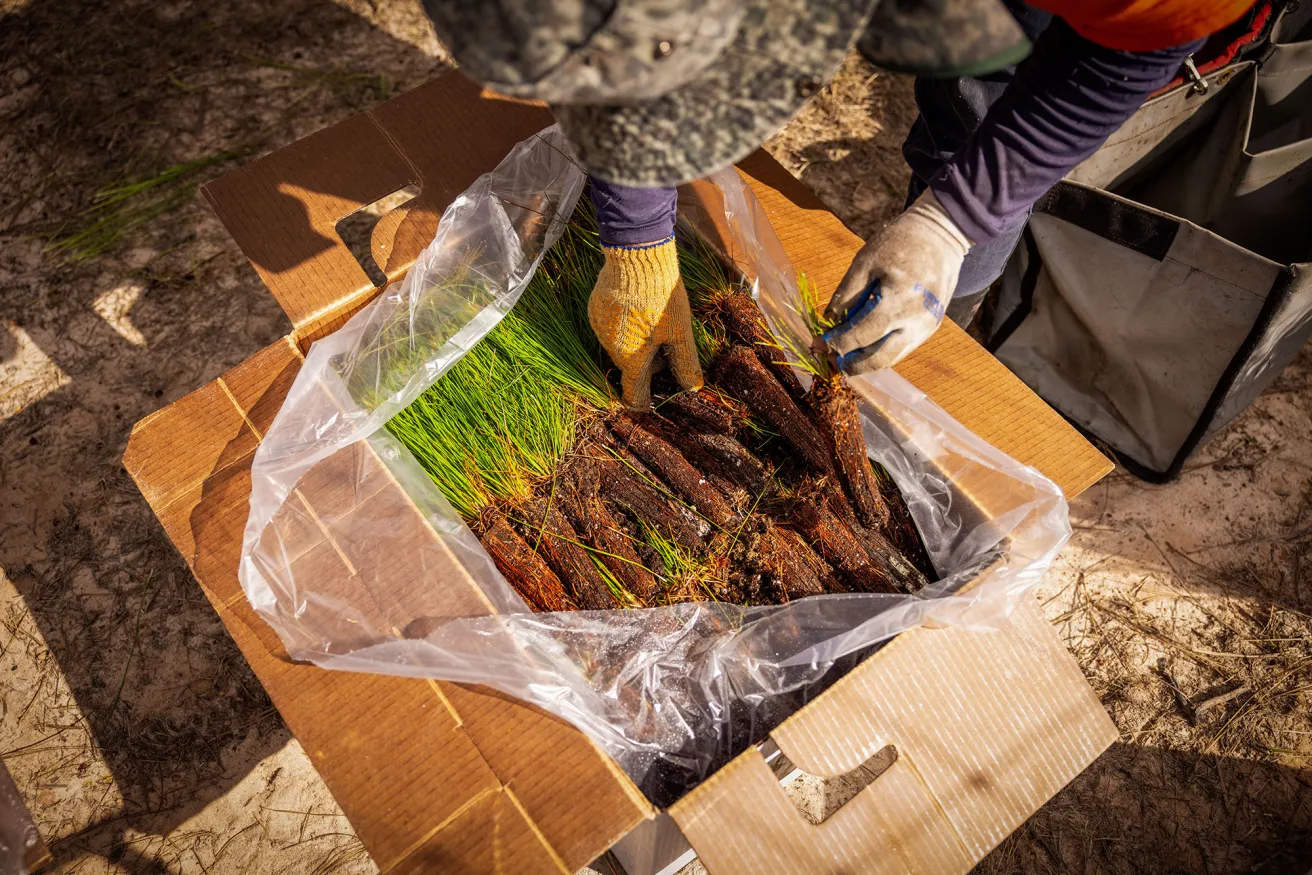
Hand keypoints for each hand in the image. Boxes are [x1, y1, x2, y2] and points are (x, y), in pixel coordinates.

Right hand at [588, 237, 702, 409]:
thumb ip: (684, 363)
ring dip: (633, 344)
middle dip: (645, 365)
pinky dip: (622, 327)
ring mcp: (598, 327)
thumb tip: (692, 388)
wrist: (637, 256)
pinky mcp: (594, 308)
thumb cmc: (662, 297)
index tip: (649, 402)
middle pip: (628, 367)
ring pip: (618, 346)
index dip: (643, 400)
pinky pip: (609, 327)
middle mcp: (609, 347)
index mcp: (630, 358)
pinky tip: (638, 310)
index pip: (633, 392)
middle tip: (666, 349)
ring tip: (655, 326)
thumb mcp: (681, 332)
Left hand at [822, 189, 971, 373]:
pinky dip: (882, 351)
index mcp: (899, 301)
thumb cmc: (899, 243)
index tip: (818, 345)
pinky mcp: (931, 327)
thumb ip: (846, 294)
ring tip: (843, 359)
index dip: (837, 343)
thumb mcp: (865, 261)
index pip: (862, 335)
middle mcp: (917, 321)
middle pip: (879, 358)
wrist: (941, 236)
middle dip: (852, 364)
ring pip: (892, 358)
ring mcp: (927, 327)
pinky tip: (864, 348)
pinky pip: (903, 348)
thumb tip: (828, 321)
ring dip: (866, 363)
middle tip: (829, 361)